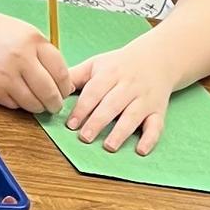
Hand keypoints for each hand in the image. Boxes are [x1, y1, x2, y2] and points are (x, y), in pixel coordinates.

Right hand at [0, 3, 72, 115]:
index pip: (61, 72)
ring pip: (33, 103)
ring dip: (38, 107)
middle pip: (50, 92)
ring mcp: (7, 75)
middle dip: (55, 103)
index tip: (64, 90)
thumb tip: (60, 78)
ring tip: (37, 103)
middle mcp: (22, 58)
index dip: (65, 86)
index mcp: (33, 40)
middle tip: (54, 105)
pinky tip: (16, 96)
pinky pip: (14, 105)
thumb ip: (41, 52)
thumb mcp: (22, 32)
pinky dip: (19, 104)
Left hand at [64, 41, 174, 155]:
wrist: (157, 59)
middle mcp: (129, 86)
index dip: (82, 108)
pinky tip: (141, 150)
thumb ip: (74, 76)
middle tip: (85, 137)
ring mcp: (145, 99)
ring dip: (121, 132)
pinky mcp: (158, 111)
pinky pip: (157, 125)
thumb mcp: (96, 64)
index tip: (71, 124)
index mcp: (111, 73)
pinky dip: (150, 139)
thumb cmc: (119, 65)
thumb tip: (51, 89)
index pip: (95, 91)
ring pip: (133, 116)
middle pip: (113, 104)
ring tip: (109, 146)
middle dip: (98, 121)